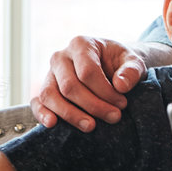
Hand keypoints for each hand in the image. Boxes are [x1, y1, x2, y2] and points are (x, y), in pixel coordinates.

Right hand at [29, 36, 145, 130]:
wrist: (112, 65)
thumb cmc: (121, 63)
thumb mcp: (134, 61)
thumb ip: (132, 70)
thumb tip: (121, 86)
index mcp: (81, 44)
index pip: (88, 72)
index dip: (105, 91)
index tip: (122, 104)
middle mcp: (61, 57)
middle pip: (70, 86)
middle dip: (93, 105)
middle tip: (114, 117)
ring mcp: (49, 73)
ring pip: (50, 96)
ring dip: (70, 114)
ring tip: (91, 126)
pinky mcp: (45, 89)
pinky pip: (37, 101)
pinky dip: (42, 113)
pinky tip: (52, 124)